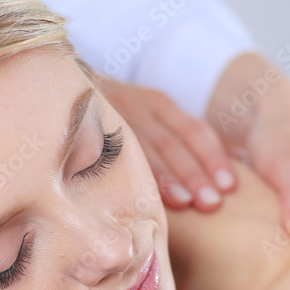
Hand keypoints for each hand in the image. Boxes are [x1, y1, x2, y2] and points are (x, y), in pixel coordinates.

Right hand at [96, 76, 237, 209]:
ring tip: (186, 202)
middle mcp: (137, 104)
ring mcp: (110, 114)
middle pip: (172, 140)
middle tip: (213, 202)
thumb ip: (173, 139)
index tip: (230, 185)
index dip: (213, 156)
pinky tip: (143, 197)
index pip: (193, 129)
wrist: (59, 87)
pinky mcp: (88, 127)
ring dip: (168, 176)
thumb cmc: (113, 118)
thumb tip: (218, 179)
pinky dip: (132, 174)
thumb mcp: (144, 118)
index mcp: (157, 103)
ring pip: (145, 146)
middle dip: (194, 172)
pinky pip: (113, 151)